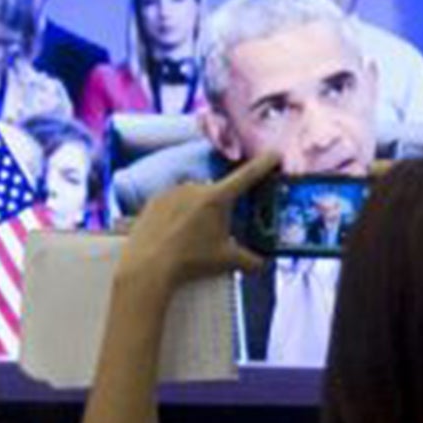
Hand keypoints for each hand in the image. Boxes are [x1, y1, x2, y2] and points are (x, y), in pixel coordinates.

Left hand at [116, 152, 276, 289]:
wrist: (148, 267)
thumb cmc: (190, 262)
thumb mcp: (225, 261)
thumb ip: (248, 260)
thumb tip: (262, 265)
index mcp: (217, 198)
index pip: (247, 176)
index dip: (263, 164)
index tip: (274, 155)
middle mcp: (194, 188)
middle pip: (216, 193)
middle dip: (219, 208)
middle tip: (214, 231)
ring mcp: (172, 192)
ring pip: (192, 197)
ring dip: (196, 211)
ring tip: (189, 238)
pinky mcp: (153, 201)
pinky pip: (171, 203)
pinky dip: (175, 215)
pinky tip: (172, 234)